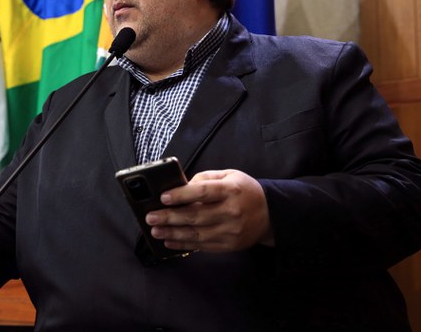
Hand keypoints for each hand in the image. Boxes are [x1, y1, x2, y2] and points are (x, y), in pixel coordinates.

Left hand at [145, 169, 273, 251]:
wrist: (270, 214)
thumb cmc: (245, 191)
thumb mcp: (230, 175)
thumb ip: (206, 178)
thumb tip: (182, 186)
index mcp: (231, 190)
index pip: (203, 192)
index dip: (181, 195)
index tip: (163, 197)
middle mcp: (231, 212)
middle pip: (195, 216)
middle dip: (169, 217)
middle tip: (150, 217)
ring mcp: (230, 231)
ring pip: (196, 234)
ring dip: (172, 233)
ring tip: (155, 230)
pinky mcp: (229, 245)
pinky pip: (202, 246)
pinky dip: (183, 244)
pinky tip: (169, 240)